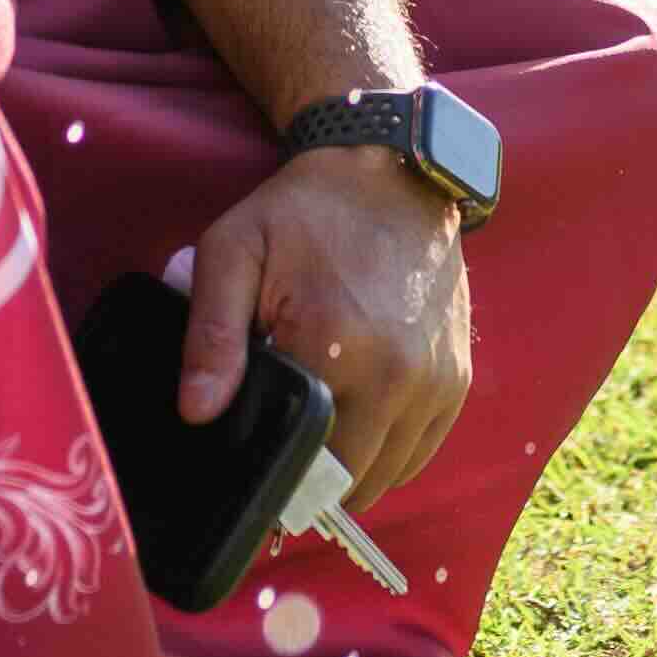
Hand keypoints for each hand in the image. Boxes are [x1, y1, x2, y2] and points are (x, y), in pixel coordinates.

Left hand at [177, 144, 470, 504]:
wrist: (391, 175)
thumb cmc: (303, 215)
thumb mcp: (233, 254)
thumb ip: (211, 336)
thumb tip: (197, 412)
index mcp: (337, 346)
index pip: (305, 463)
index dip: (277, 479)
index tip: (258, 469)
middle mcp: (399, 374)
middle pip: (349, 480)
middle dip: (312, 479)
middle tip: (283, 447)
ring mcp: (437, 381)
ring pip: (389, 475)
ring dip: (353, 470)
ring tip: (320, 432)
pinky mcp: (459, 378)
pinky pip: (420, 452)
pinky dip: (389, 454)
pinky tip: (359, 422)